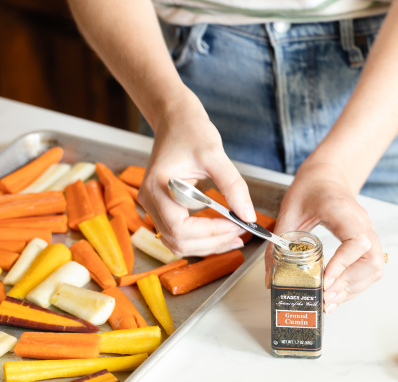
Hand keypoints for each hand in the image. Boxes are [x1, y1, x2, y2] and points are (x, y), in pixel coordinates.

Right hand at [138, 91, 255, 256]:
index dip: (210, 232)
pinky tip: (223, 234)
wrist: (175, 120)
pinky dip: (201, 239)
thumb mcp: (216, 154)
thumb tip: (248, 215)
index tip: (237, 225)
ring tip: (235, 237)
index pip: (180, 227)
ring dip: (207, 245)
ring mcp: (154, 207)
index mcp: (158, 186)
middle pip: (178, 241)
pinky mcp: (162, 209)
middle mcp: (149, 201)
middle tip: (241, 232)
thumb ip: (233, 186)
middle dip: (212, 242)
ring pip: (178, 243)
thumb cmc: (191, 131)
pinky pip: (180, 234)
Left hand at [265, 160, 383, 313]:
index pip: (356, 242)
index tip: (325, 281)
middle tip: (325, 298)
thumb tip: (271, 279)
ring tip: (330, 300)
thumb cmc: (310, 188)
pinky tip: (337, 291)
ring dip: (354, 288)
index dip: (343, 265)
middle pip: (371, 261)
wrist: (327, 175)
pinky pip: (370, 267)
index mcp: (344, 212)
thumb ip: (278, 246)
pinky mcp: (366, 242)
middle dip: (349, 284)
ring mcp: (368, 233)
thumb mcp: (288, 213)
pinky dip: (356, 283)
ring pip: (374, 268)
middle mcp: (362, 223)